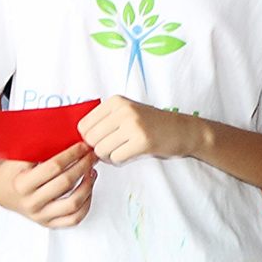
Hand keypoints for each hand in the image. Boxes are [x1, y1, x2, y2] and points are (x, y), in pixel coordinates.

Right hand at [0, 141, 96, 229]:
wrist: (0, 191)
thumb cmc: (11, 171)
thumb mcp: (17, 157)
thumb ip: (38, 148)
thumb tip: (66, 134)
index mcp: (22, 184)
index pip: (54, 166)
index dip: (72, 154)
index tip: (82, 145)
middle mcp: (31, 202)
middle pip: (66, 182)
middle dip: (83, 165)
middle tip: (91, 154)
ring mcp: (40, 215)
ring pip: (73, 203)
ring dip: (88, 185)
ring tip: (92, 171)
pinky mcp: (48, 223)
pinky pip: (74, 219)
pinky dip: (86, 204)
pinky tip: (88, 190)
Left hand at [78, 96, 207, 166]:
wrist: (183, 130)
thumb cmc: (150, 124)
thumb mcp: (125, 113)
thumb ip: (103, 121)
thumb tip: (78, 139)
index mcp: (115, 101)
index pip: (83, 126)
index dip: (89, 138)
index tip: (102, 141)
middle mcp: (123, 110)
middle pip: (90, 139)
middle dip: (98, 149)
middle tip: (112, 148)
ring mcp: (133, 125)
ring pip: (101, 150)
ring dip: (109, 156)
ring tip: (122, 150)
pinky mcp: (142, 141)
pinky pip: (116, 158)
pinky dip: (120, 160)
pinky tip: (130, 154)